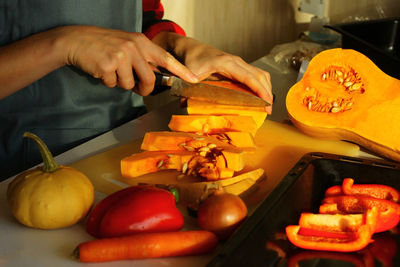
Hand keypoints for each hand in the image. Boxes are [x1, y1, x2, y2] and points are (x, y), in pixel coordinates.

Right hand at [63, 26, 197, 95]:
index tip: (193, 79)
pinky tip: (101, 69)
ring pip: (130, 84)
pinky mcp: (108, 65)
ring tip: (111, 69)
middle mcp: (134, 47)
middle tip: (136, 88)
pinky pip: (113, 84)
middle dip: (143, 89)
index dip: (180, 70)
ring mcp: (121, 55)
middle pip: (149, 79)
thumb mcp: (127, 45)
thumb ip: (142, 59)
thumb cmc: (103, 45)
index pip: (165, 58)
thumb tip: (155, 77)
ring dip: (120, 83)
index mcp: (141, 42)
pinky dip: (107, 81)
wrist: (76, 40)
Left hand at [154, 32, 272, 113]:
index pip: (249, 77)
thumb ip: (188, 85)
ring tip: (266, 105)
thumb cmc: (192, 60)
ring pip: (260, 74)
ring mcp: (238, 63)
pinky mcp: (238, 66)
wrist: (191, 49)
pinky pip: (255, 74)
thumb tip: (186, 98)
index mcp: (226, 63)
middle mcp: (236, 61)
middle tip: (268, 109)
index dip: (260, 90)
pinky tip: (259, 96)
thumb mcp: (189, 73)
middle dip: (267, 92)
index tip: (267, 102)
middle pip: (259, 75)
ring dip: (266, 88)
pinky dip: (260, 85)